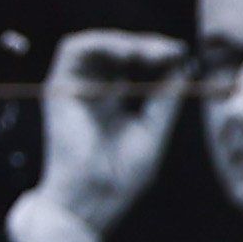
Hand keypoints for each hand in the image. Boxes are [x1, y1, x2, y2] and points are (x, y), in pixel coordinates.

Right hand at [13, 33, 184, 241]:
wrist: (91, 199)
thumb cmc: (120, 177)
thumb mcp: (153, 131)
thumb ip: (165, 98)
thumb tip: (182, 65)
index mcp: (116, 103)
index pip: (137, 67)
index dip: (159, 56)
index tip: (182, 54)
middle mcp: (94, 92)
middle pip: (120, 52)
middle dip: (148, 47)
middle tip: (173, 51)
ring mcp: (76, 88)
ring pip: (99, 45)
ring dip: (127, 42)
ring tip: (153, 53)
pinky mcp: (59, 86)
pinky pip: (74, 48)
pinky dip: (102, 43)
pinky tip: (127, 53)